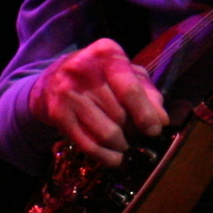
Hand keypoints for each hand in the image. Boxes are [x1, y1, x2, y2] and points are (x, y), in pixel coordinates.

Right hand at [29, 38, 165, 165]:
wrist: (50, 82)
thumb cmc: (98, 77)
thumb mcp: (125, 74)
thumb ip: (147, 92)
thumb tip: (161, 120)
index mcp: (106, 53)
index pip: (130, 89)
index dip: (145, 114)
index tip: (154, 130)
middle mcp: (83, 69)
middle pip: (120, 114)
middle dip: (132, 130)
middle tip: (133, 133)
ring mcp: (68, 92)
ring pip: (107, 133)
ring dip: (120, 145)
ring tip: (123, 143)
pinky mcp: (57, 114)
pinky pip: (88, 144)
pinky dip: (105, 157)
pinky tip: (114, 158)